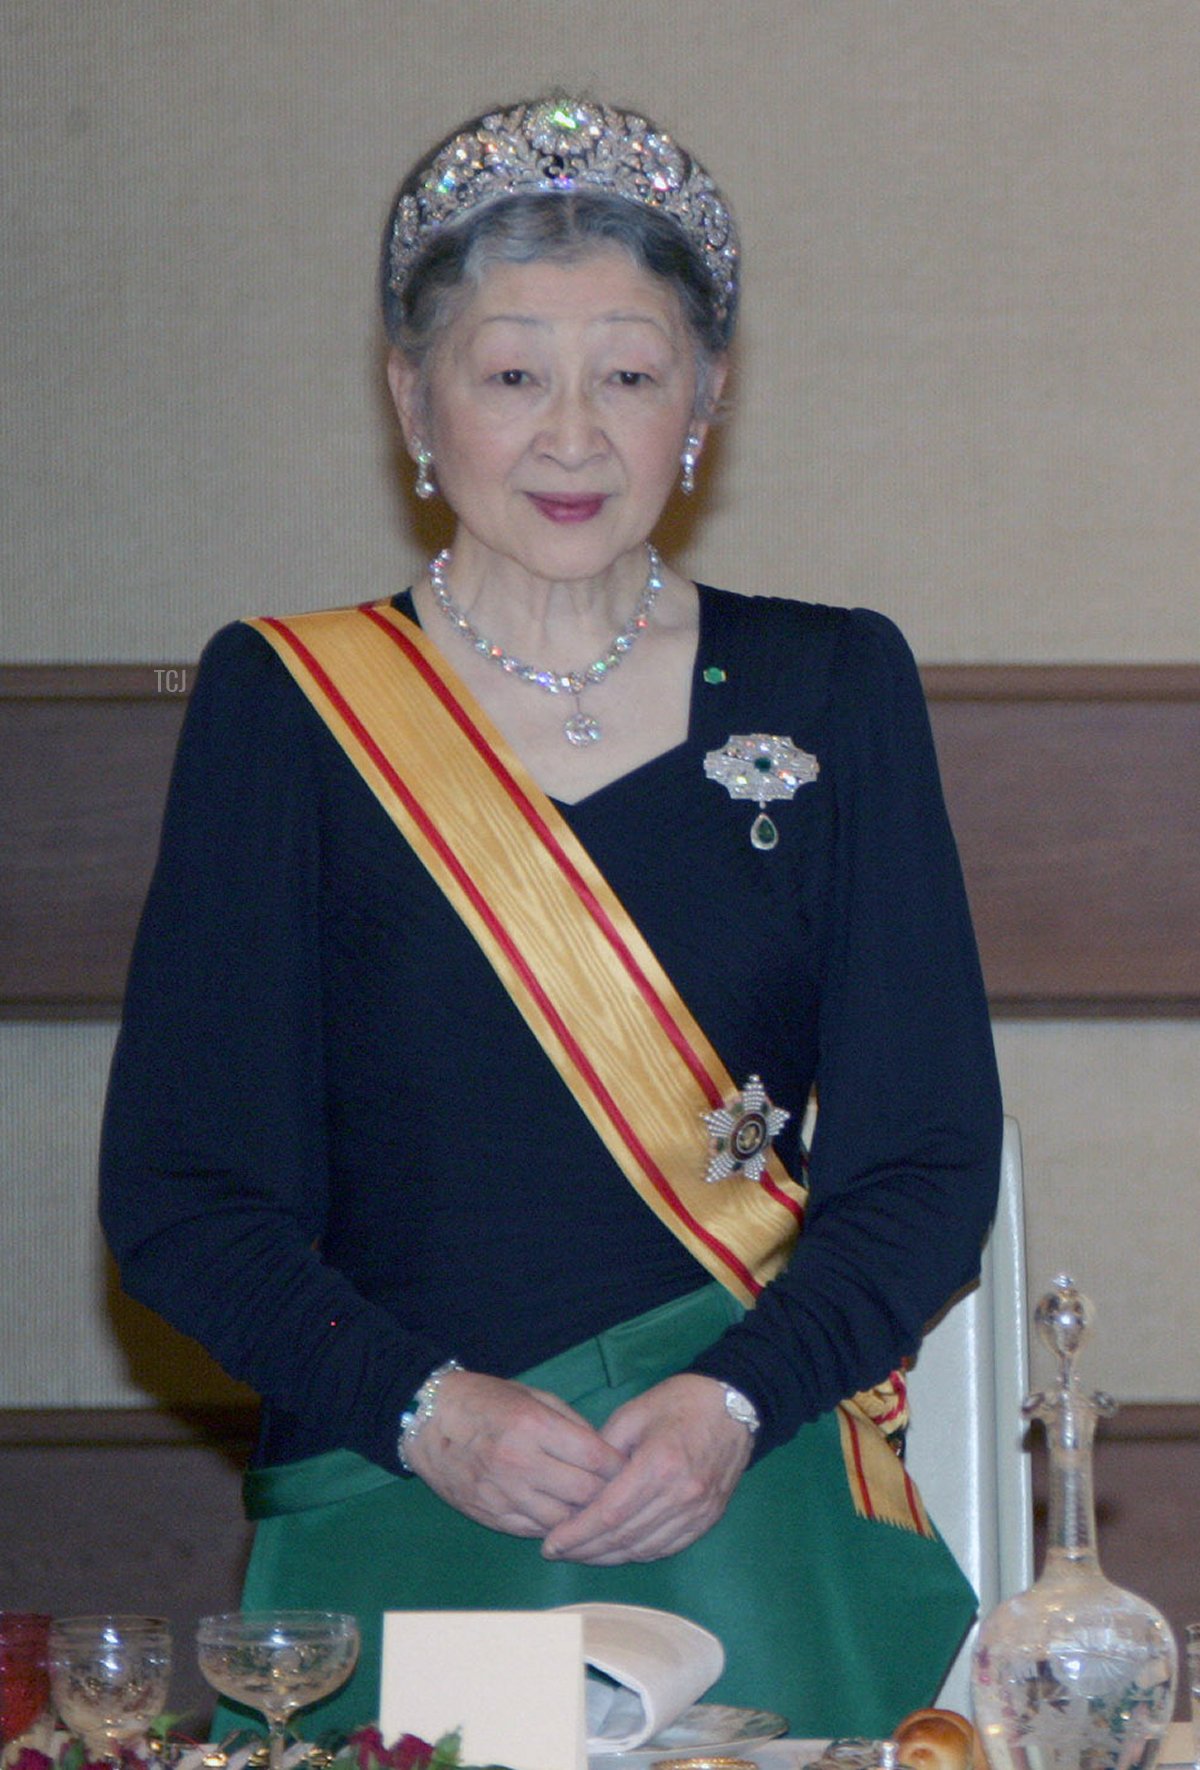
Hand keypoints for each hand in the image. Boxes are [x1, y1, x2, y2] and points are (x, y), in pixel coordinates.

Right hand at [402, 1369, 626, 1536]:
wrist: (427, 1423)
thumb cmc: (484, 1400)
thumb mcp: (531, 1396)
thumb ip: (570, 1423)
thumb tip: (604, 1452)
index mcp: (534, 1426)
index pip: (595, 1457)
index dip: (620, 1467)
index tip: (633, 1469)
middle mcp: (521, 1464)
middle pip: (585, 1494)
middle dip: (608, 1495)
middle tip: (620, 1493)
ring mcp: (505, 1494)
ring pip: (564, 1521)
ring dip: (583, 1517)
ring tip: (594, 1509)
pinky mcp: (492, 1516)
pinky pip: (535, 1531)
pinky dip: (554, 1527)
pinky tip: (564, 1518)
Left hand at [539, 1373, 753, 1564]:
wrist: (735, 1405)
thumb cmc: (680, 1402)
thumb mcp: (634, 1413)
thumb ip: (604, 1449)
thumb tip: (580, 1482)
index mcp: (659, 1464)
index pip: (610, 1513)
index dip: (577, 1533)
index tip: (551, 1543)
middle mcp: (680, 1495)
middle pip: (624, 1537)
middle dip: (586, 1549)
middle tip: (558, 1551)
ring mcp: (698, 1511)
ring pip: (645, 1549)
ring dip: (610, 1556)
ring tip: (582, 1553)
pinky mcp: (709, 1519)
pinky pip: (667, 1547)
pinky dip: (638, 1552)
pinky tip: (618, 1548)